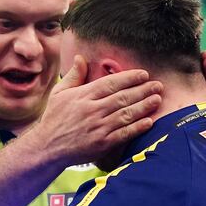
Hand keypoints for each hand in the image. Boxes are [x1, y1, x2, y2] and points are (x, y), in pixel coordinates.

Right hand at [29, 55, 161, 166]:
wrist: (47, 147)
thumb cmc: (54, 119)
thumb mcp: (59, 93)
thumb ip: (74, 76)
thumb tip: (80, 58)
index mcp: (83, 96)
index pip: (111, 83)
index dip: (129, 78)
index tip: (143, 74)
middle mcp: (92, 110)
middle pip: (122, 97)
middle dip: (143, 90)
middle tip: (158, 85)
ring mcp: (98, 127)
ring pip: (126, 114)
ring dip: (144, 106)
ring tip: (157, 99)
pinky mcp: (102, 144)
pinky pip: (124, 133)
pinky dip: (137, 127)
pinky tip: (149, 121)